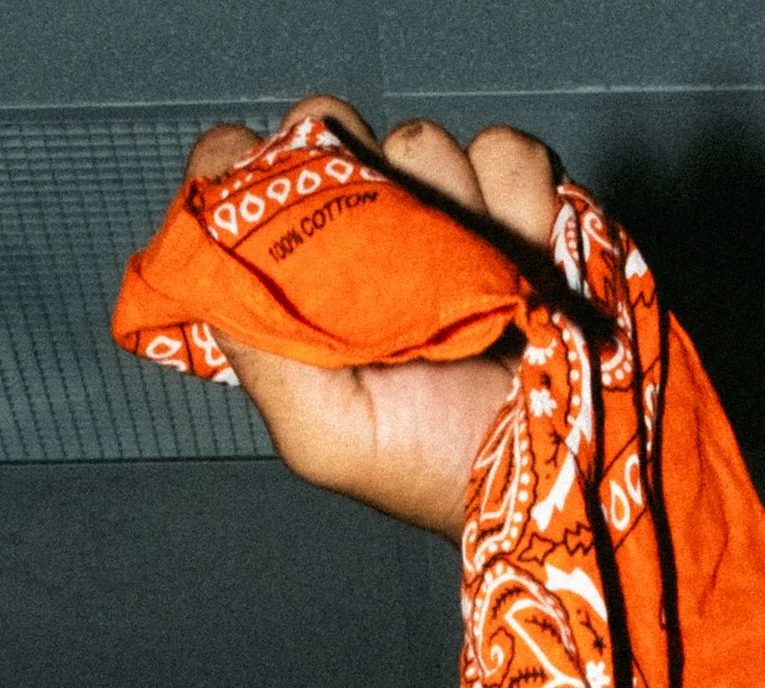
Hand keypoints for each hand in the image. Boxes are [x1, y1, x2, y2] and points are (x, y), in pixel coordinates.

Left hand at [184, 102, 559, 538]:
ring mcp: (446, 217)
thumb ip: (259, 348)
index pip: (252, 190)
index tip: (251, 171)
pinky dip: (519, 202)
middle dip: (355, 176)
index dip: (244, 170)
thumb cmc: (437, 471)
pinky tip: (520, 269)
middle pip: (332, 135)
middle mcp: (371, 243)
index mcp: (309, 293)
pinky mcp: (520, 202)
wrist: (557, 475)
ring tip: (469, 291)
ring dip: (447, 206)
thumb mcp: (324, 434)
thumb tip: (207, 260)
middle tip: (385, 255)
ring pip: (422, 141)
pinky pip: (506, 154)